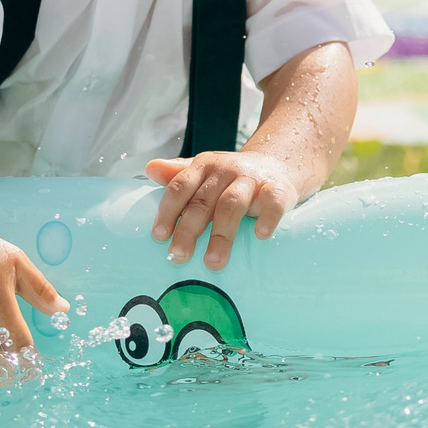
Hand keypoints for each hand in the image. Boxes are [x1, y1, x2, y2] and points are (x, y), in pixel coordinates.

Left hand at [144, 149, 302, 270]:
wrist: (278, 165)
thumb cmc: (233, 177)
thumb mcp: (205, 172)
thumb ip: (178, 174)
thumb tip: (149, 168)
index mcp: (204, 166)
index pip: (180, 187)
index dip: (168, 211)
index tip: (158, 236)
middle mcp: (226, 170)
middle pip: (203, 201)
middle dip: (189, 230)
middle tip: (178, 256)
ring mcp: (251, 179)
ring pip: (232, 205)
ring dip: (221, 234)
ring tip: (213, 262)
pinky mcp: (277, 188)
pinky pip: (272, 201)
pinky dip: (267, 217)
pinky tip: (261, 235)